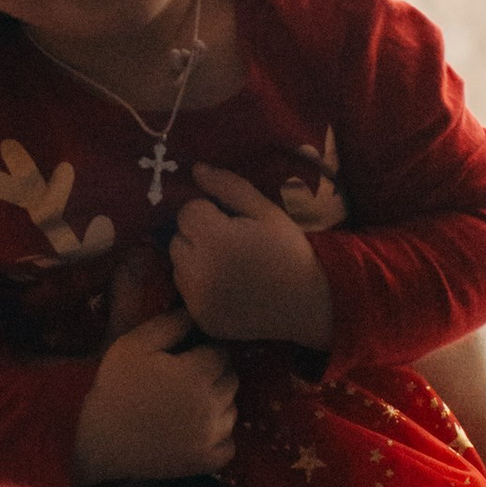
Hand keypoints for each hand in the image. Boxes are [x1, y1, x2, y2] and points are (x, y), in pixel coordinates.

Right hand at [73, 308, 237, 486]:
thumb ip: (171, 323)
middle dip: (214, 376)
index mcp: (197, 372)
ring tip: (186, 406)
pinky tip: (194, 432)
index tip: (185, 358)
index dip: (204, 351)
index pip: (221, 352)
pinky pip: (230, 444)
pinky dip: (219, 438)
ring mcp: (211, 436)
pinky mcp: (206, 462)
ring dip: (217, 404)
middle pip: (231, 380)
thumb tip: (198, 312)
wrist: (99, 440)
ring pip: (232, 410)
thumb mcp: (134, 344)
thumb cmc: (116, 386)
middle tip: (185, 380)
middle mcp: (211, 404)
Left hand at [170, 164, 334, 346]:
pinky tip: (227, 286)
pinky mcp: (199, 317)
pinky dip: (200, 285)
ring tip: (228, 265)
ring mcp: (196, 298)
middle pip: (178, 238)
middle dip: (198, 236)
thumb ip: (228, 187)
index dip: (209, 211)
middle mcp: (197, 270)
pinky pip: (187, 291)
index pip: (187, 211)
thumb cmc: (289, 252)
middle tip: (231, 243)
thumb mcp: (266, 211)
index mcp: (214, 239)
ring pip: (178, 265)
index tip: (233, 222)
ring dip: (195, 260)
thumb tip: (196, 169)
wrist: (307, 306)